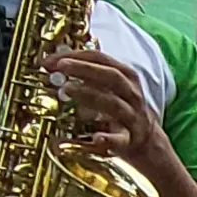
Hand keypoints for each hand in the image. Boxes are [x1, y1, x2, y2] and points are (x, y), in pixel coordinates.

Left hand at [44, 47, 179, 187]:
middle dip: (85, 69)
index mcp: (126, 76)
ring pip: (113, 104)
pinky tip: (96, 138)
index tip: (52, 59)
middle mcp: (131, 93)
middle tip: (60, 66)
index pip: (101, 58)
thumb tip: (52, 63)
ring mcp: (132, 117)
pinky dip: (109, 139)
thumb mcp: (109, 86)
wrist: (145, 140)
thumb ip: (86, 74)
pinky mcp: (130, 140)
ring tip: (67, 89)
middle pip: (111, 76)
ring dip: (90, 95)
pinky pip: (120, 139)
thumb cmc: (119, 108)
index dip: (77, 56)